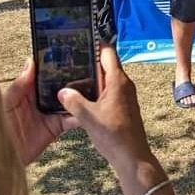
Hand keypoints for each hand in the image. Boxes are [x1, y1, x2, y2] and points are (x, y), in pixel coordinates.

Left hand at [3, 57, 79, 164]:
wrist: (2, 158)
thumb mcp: (6, 104)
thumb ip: (19, 85)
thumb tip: (30, 63)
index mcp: (30, 89)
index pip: (46, 72)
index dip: (58, 63)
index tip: (71, 54)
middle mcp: (43, 98)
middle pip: (63, 84)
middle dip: (75, 78)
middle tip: (89, 71)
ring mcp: (51, 111)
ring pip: (71, 100)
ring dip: (81, 96)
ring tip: (92, 90)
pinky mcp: (57, 126)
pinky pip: (73, 119)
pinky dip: (81, 115)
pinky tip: (86, 112)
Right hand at [57, 45, 153, 173]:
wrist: (132, 156)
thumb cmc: (113, 135)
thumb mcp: (88, 117)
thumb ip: (74, 102)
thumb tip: (62, 91)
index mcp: (118, 81)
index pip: (108, 53)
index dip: (97, 44)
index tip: (84, 38)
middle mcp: (124, 84)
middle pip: (107, 65)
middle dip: (90, 61)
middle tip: (71, 58)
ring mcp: (125, 95)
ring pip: (107, 79)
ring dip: (93, 78)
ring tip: (72, 76)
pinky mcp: (123, 105)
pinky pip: (109, 91)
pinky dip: (97, 90)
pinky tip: (83, 97)